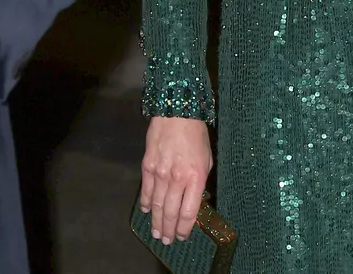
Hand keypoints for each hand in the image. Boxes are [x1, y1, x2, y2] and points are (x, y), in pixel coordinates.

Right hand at [140, 116, 211, 244]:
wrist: (176, 113)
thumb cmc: (196, 136)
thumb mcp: (207, 159)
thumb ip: (199, 182)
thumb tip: (193, 200)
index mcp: (195, 177)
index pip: (188, 212)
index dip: (184, 228)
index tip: (181, 236)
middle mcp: (177, 178)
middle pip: (170, 212)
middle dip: (168, 229)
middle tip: (166, 240)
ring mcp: (160, 173)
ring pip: (156, 204)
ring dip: (156, 221)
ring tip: (156, 232)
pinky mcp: (147, 166)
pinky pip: (146, 190)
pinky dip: (146, 202)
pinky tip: (146, 210)